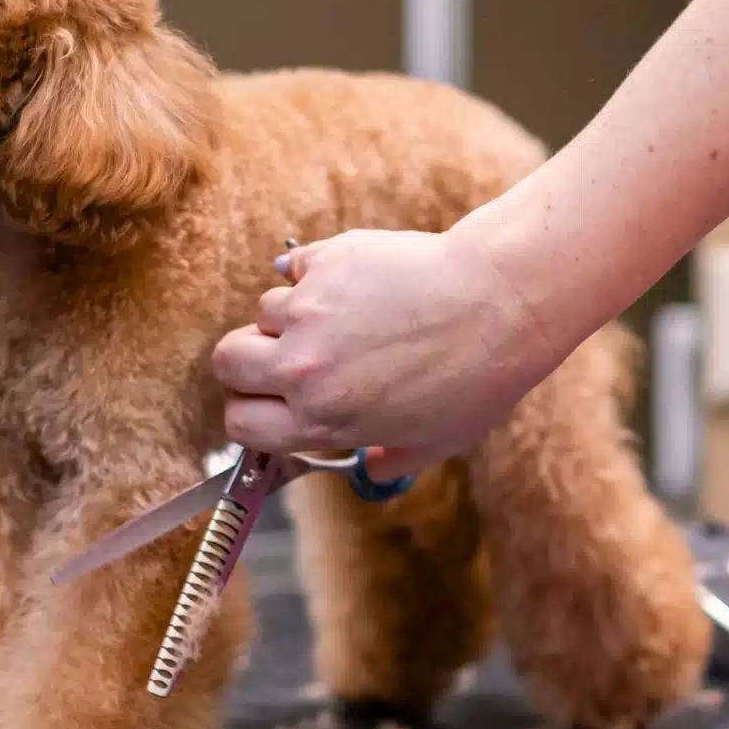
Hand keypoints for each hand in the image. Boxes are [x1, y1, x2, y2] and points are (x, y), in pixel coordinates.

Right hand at [213, 226, 563, 479]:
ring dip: (293, 313)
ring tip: (347, 314)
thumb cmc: (477, 377)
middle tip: (283, 353)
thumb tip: (371, 466)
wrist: (501, 304)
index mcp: (322, 420)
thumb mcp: (435, 441)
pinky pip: (298, 266)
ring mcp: (310, 311)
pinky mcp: (327, 262)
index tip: (267, 400)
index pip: (239, 423)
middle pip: (227, 361)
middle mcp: (304, 368)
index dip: (248, 411)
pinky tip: (361, 280)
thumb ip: (391, 459)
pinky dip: (318, 271)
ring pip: (266, 310)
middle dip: (248, 359)